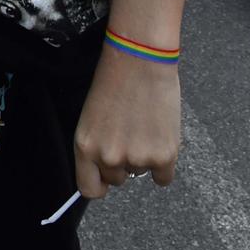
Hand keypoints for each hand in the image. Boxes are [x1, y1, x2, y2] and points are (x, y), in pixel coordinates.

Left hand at [72, 48, 181, 198]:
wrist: (140, 60)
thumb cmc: (114, 81)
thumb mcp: (92, 116)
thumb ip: (97, 145)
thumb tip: (107, 170)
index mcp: (84, 146)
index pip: (89, 188)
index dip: (99, 184)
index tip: (105, 178)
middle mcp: (108, 156)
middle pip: (117, 179)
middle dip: (123, 163)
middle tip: (130, 135)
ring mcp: (136, 158)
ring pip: (140, 173)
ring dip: (144, 157)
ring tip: (144, 126)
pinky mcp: (163, 156)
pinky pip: (164, 178)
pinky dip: (164, 166)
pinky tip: (161, 139)